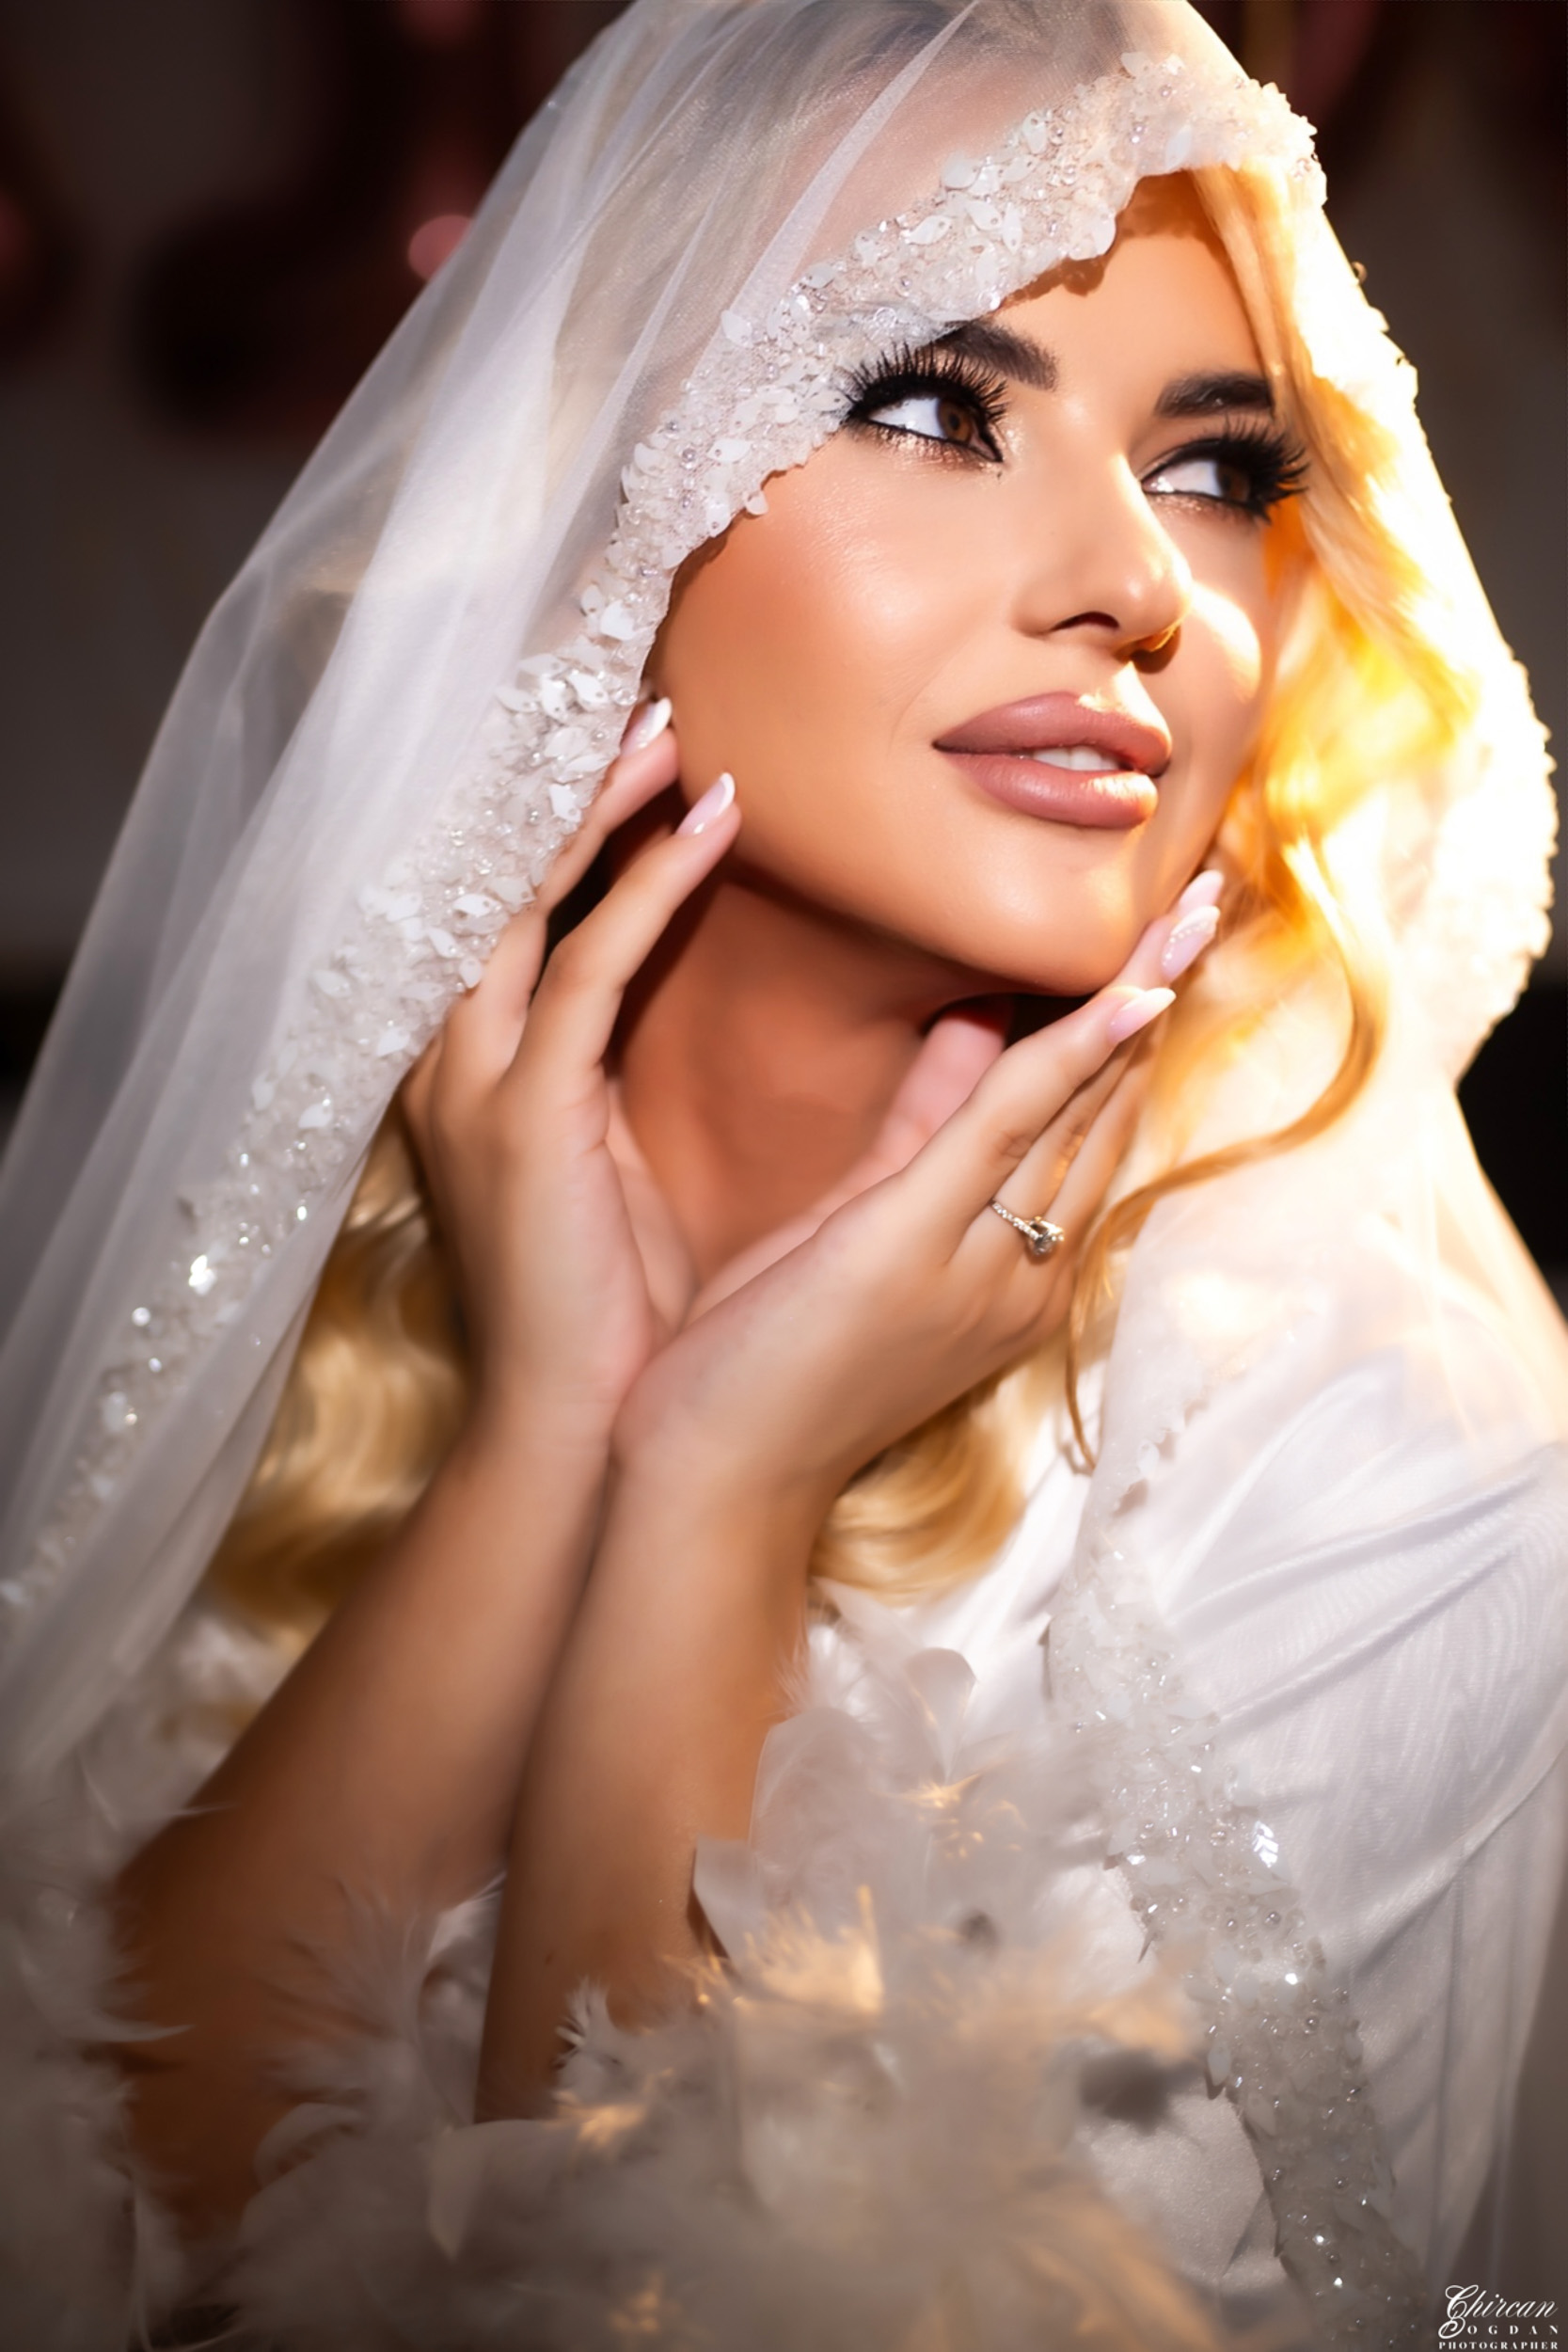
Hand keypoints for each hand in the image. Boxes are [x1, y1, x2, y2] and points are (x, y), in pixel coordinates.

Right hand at [402, 708, 740, 1438]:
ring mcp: (476, 1083)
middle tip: (640, 690)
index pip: (513, 908)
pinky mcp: (523, 1113)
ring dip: (601, 804)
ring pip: (526, 900)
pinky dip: (647, 885)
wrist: (579, 1432)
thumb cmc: (618, 1309)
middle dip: (559, 782)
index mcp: (481, 1071)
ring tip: (673, 724)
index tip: (634, 736)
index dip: (564, 817)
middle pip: (495, 876)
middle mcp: (458, 1059)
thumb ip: (642, 1066)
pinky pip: (586, 967)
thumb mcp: (627, 1162)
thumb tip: (719, 989)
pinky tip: (707, 816)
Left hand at [612, 879, 1219, 1531]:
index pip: (1081, 1130)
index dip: (1125, 1030)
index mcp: (1010, 1272)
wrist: (714, 1481)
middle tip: (1209, 895)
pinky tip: (1125, 993)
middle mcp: (1021, 1275)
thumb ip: (925, 1130)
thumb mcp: (865, 1229)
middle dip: (1155, 998)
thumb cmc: (773, 1361)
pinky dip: (1068, 1053)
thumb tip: (973, 1027)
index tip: (1167, 940)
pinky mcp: (913, 1248)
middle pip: (1101, 1114)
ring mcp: (981, 1268)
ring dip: (1137, 1000)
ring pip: (1074, 1110)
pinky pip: (1006, 1129)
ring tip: (1195, 908)